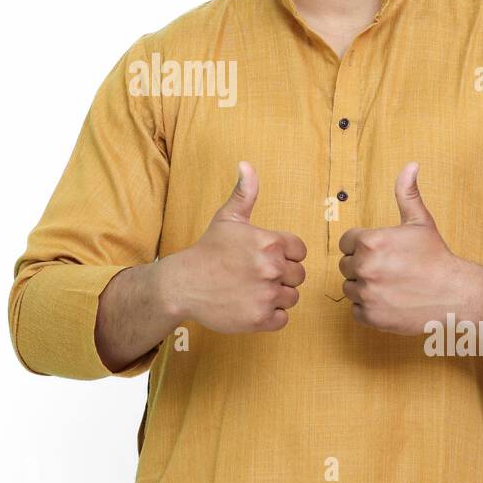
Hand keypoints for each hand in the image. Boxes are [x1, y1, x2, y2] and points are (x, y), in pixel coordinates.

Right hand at [162, 161, 306, 332]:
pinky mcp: (260, 319)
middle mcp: (271, 268)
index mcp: (269, 242)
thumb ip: (244, 192)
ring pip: (291, 297)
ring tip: (252, 290)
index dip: (285, 255)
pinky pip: (283, 319)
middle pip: (298, 276)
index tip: (264, 257)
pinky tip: (251, 305)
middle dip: (281, 276)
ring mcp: (266, 295)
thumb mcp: (227, 218)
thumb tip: (246, 164)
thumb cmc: (208, 250)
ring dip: (276, 296)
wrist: (182, 284)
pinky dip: (270, 315)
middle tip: (255, 275)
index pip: (299, 251)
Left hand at [338, 162, 481, 333]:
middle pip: (346, 265)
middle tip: (389, 268)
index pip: (347, 242)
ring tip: (391, 284)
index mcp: (370, 242)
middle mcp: (365, 267)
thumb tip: (410, 165)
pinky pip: (356, 310)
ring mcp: (366, 294)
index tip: (383, 251)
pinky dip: (369, 308)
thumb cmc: (436, 257)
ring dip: (365, 287)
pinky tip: (390, 300)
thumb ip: (407, 193)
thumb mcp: (420, 222)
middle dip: (363, 265)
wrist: (456, 294)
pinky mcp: (370, 317)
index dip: (363, 245)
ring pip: (349, 287)